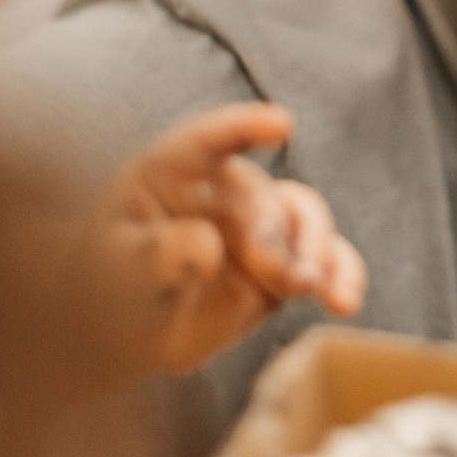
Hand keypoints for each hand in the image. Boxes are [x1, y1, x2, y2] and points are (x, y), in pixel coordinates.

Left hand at [94, 103, 366, 373]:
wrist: (125, 332)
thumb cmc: (111, 286)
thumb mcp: (118, 271)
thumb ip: (157, 256)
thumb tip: (209, 248)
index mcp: (172, 171)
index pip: (207, 142)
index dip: (246, 128)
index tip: (283, 123)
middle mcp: (223, 189)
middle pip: (263, 197)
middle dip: (274, 234)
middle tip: (276, 274)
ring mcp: (258, 227)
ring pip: (306, 219)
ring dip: (316, 250)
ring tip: (311, 288)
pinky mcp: (285, 265)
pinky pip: (327, 260)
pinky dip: (342, 274)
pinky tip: (345, 302)